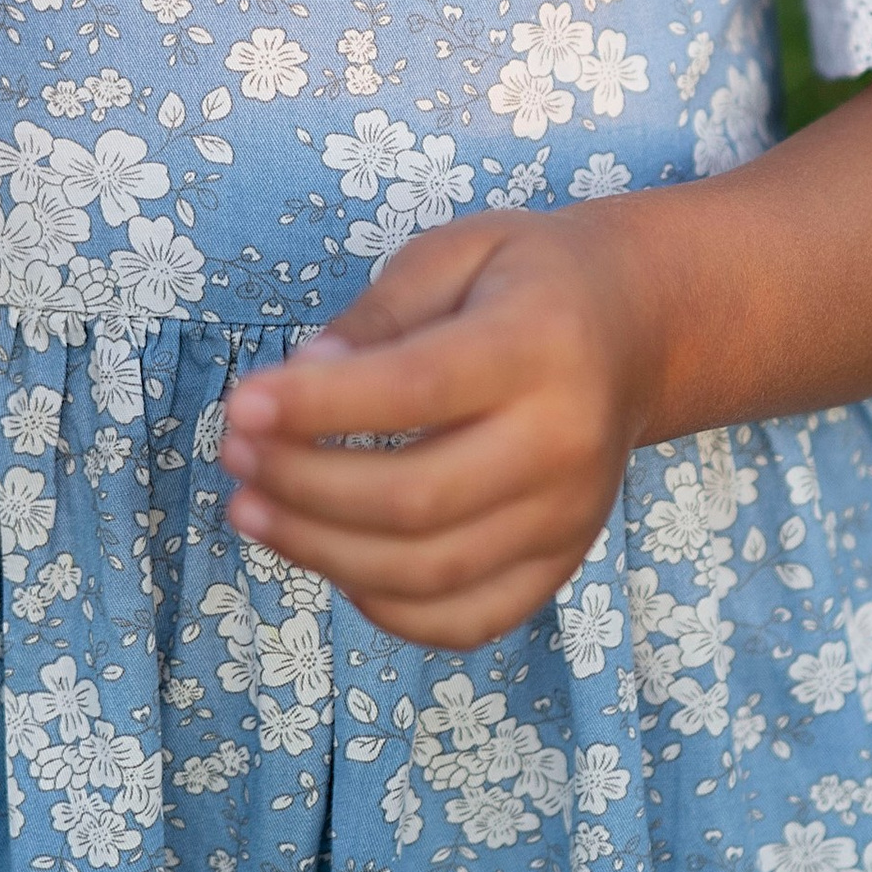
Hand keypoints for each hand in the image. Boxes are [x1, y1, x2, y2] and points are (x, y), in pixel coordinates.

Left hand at [219, 206, 659, 648]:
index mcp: (541, 344)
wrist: (636, 327)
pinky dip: (388, 611)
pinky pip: (467, 621)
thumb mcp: (455, 251)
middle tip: (234, 456)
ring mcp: (568, 516)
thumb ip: (378, 315)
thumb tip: (300, 379)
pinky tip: (333, 564)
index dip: (318, 406)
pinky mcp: (562, 563)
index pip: (416, 390)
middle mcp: (565, 441)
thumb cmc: (527, 278)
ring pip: (429, 572)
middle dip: (303, 485)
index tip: (242, 404)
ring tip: (252, 508)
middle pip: (416, 497)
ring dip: (321, 551)